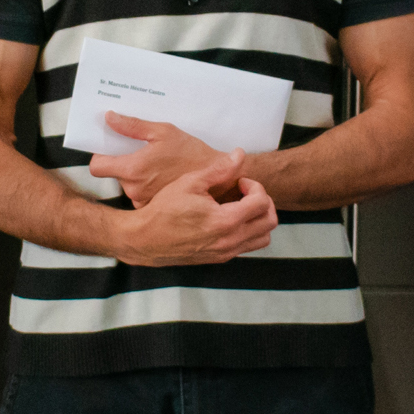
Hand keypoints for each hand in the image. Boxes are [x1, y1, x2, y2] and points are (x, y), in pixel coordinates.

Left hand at [89, 113, 223, 207]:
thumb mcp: (163, 132)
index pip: (97, 167)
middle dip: (123, 164)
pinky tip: (160, 178)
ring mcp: (142, 201)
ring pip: (127, 186)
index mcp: (133, 169)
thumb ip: (132, 126)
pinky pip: (139, 196)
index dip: (100, 158)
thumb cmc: (191, 153)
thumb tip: (110, 118)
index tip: (109, 151)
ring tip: (155, 167)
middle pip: (113, 175)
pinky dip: (146, 187)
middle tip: (140, 154)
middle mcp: (134, 188)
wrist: (215, 178)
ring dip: (135, 177)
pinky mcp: (151, 208)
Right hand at [114, 151, 276, 265]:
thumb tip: (239, 154)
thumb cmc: (163, 210)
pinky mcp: (219, 258)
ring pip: (263, 238)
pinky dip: (248, 231)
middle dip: (263, 202)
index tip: (240, 182)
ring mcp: (225, 252)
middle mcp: (229, 240)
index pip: (262, 203)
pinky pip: (247, 246)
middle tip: (246, 193)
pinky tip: (229, 218)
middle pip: (269, 222)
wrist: (144, 239)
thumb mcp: (190, 182)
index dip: (255, 186)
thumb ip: (219, 169)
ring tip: (241, 206)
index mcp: (225, 221)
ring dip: (259, 220)